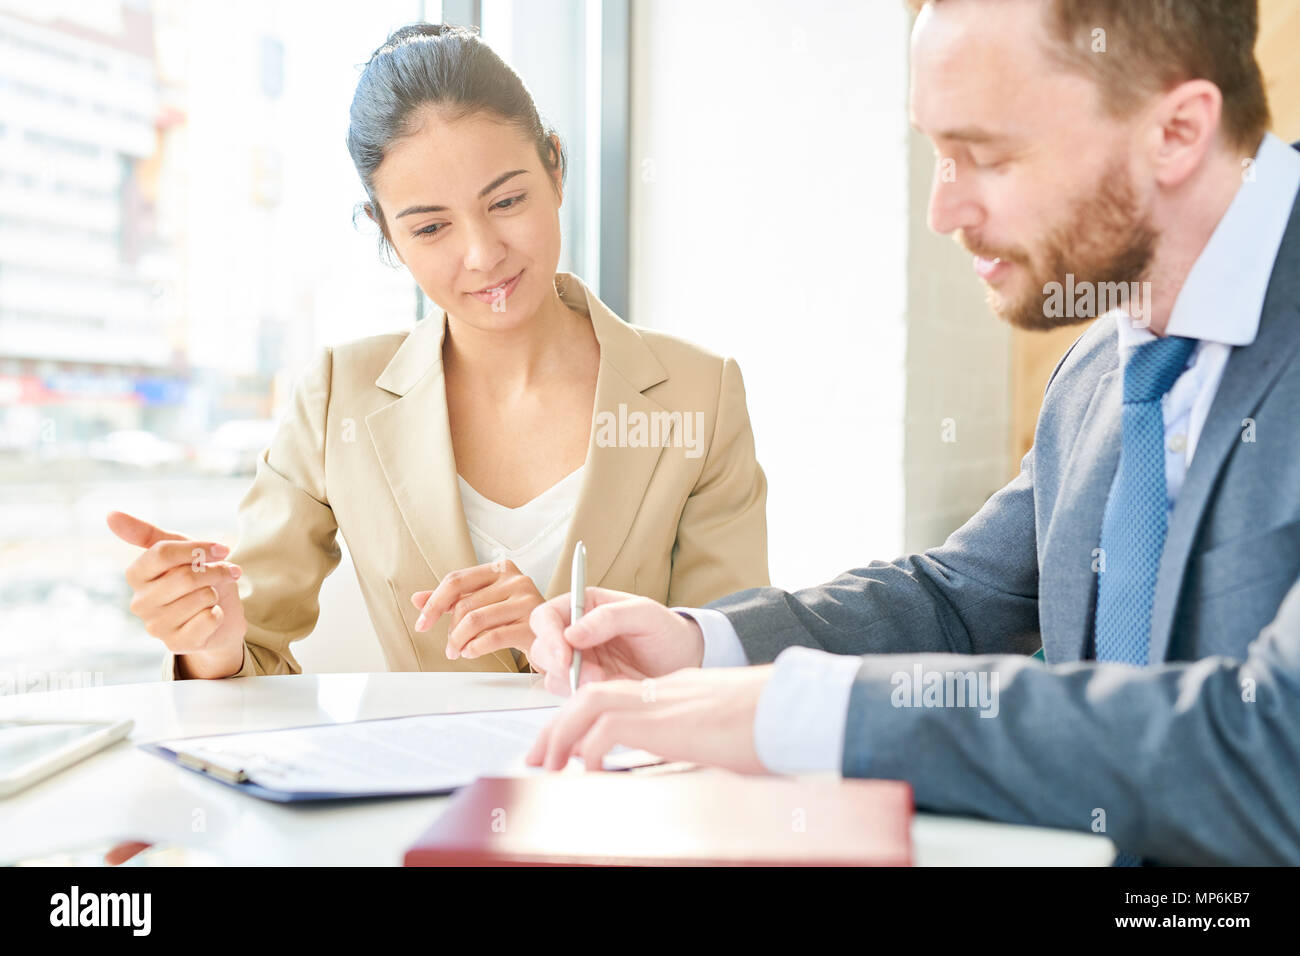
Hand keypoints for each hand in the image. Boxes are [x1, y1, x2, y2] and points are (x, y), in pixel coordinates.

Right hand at [106, 510, 246, 673]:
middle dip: (215, 572)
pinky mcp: (175, 645)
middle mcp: (140, 602)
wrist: (220, 615)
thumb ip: (145, 533)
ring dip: (217, 593)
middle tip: (227, 572)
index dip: (197, 549)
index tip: (223, 548)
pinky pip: (209, 620)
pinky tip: (211, 616)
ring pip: (202, 598)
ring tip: (212, 596)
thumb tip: (109, 514)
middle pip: (185, 577)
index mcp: (136, 575)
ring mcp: (155, 626)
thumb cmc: (196, 577)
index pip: (162, 553)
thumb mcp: (178, 549)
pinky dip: (219, 614)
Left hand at [410, 559, 543, 660]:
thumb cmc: (517, 618)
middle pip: (465, 604)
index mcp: (501, 569)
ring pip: (475, 620)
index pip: (456, 580)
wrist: (554, 636)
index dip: (434, 603)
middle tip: (449, 647)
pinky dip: (475, 648)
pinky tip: (472, 652)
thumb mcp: (484, 603)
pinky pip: (492, 637)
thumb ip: (453, 599)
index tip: (422, 623)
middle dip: (450, 630)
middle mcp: (516, 580)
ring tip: (458, 651)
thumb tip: (417, 599)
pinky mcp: (533, 624)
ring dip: (459, 641)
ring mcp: (526, 600)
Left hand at [524, 665, 775, 773]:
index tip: (566, 747)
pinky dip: (590, 751)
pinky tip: (588, 775)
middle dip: (556, 725)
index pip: (615, 697)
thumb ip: (698, 737)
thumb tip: (697, 757)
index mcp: (672, 692)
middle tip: (537, 757)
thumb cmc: (769, 725)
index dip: (583, 719)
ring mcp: (659, 701)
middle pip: (591, 694)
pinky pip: (606, 731)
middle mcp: (660, 691)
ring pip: (588, 704)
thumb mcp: (722, 731)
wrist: (789, 709)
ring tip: (548, 766)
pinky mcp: (661, 720)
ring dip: (561, 734)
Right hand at [526, 587, 705, 695]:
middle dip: (561, 666)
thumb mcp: (645, 614)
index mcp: (584, 607)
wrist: (684, 663)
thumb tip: (572, 633)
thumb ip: (610, 618)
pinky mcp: (587, 687)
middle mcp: (575, 634)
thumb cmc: (667, 631)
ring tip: (609, 681)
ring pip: (552, 676)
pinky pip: (570, 695)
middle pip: (542, 649)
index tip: (565, 655)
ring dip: (575, 683)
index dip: (548, 636)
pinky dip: (585, 697)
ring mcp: (579, 662)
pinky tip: (611, 690)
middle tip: (592, 676)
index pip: (546, 617)